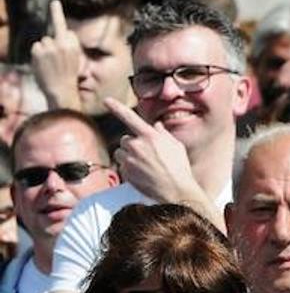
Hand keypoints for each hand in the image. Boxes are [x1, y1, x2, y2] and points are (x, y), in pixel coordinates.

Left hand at [30, 0, 83, 109]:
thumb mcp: (77, 60)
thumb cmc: (69, 77)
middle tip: (56, 62)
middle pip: (52, 37)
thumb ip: (69, 45)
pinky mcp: (39, 51)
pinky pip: (36, 47)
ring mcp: (49, 47)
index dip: (56, 12)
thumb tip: (63, 33)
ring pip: (43, 42)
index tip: (54, 2)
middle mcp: (61, 43)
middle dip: (52, 46)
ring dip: (44, 51)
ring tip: (50, 65)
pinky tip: (43, 65)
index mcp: (73, 45)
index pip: (63, 27)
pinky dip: (37, 55)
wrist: (61, 91)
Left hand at [104, 97, 212, 214]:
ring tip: (145, 166)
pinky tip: (143, 174)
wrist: (177, 192)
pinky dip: (129, 168)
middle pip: (125, 139)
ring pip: (121, 152)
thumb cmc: (180, 168)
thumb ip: (163, 133)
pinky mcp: (125, 172)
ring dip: (129, 156)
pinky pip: (122, 166)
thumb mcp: (176, 146)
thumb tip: (156, 126)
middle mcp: (137, 146)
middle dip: (133, 145)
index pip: (129, 117)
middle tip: (147, 155)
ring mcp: (129, 160)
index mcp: (150, 136)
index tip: (106, 101)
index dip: (116, 107)